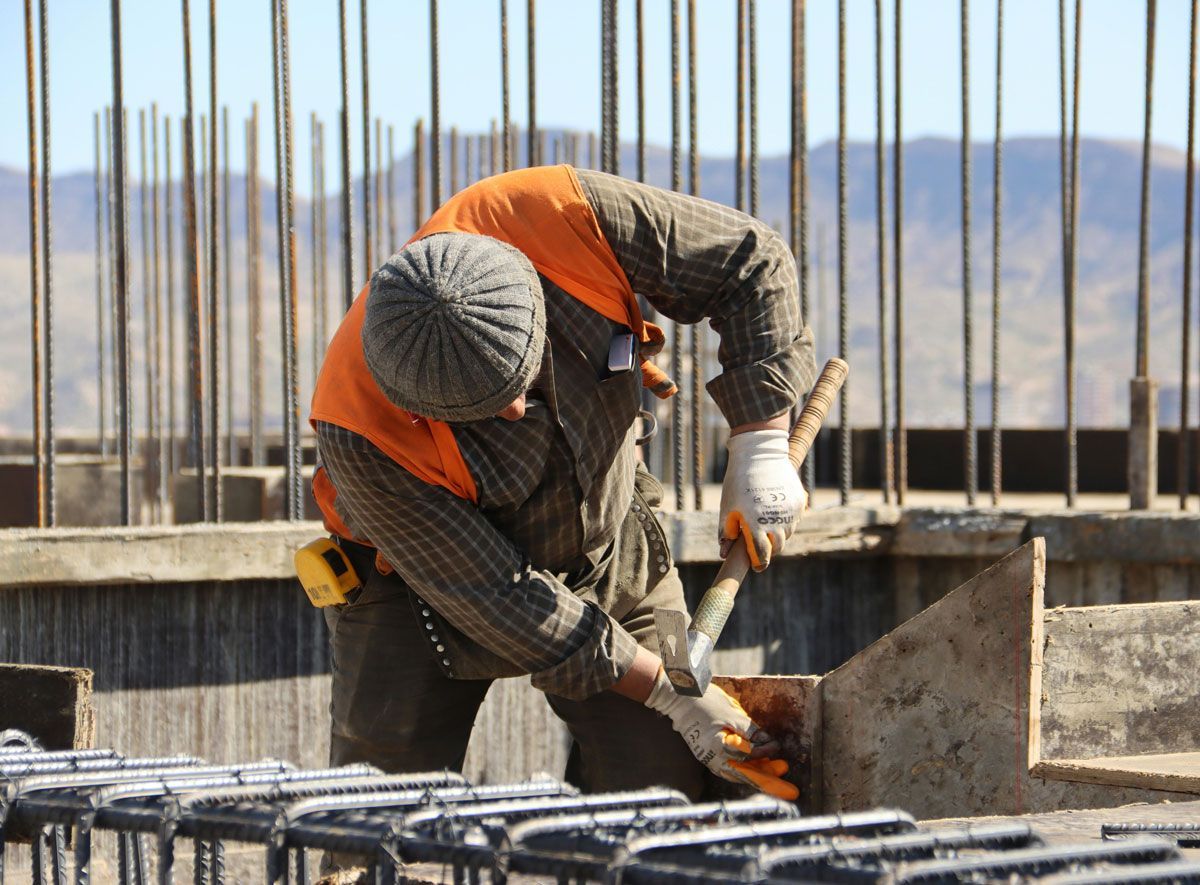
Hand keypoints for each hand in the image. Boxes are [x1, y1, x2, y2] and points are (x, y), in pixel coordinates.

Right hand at [643, 668, 797, 800]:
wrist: (679, 698)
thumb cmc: (706, 702)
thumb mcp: (732, 714)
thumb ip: (751, 732)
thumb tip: (769, 745)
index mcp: (720, 749)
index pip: (751, 757)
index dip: (767, 753)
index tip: (778, 747)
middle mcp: (714, 760)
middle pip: (746, 775)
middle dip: (769, 781)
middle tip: (790, 791)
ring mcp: (709, 760)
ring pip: (738, 774)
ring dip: (757, 776)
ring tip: (775, 777)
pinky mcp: (707, 756)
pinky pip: (729, 769)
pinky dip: (744, 770)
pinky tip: (754, 768)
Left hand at [719, 429, 807, 570]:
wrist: (759, 453)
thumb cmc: (739, 481)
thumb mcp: (728, 506)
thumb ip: (727, 531)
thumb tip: (724, 553)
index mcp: (756, 524)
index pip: (762, 555)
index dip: (758, 563)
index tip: (756, 566)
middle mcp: (776, 520)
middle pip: (777, 547)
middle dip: (769, 549)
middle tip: (759, 544)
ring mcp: (790, 511)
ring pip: (787, 533)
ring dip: (778, 534)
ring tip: (765, 523)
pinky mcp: (799, 501)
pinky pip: (795, 518)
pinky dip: (786, 519)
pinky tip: (775, 510)